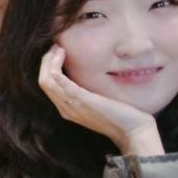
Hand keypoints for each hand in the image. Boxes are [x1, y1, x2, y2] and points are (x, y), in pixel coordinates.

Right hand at [39, 45, 162, 155]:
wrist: (133, 131)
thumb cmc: (120, 117)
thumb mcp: (98, 105)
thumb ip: (87, 95)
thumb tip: (87, 77)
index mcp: (67, 110)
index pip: (47, 86)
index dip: (48, 67)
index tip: (58, 52)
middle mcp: (65, 109)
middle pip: (43, 82)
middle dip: (46, 61)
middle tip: (55, 46)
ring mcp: (72, 105)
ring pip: (47, 81)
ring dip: (50, 61)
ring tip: (58, 48)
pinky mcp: (82, 100)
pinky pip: (60, 83)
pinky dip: (56, 67)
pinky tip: (60, 55)